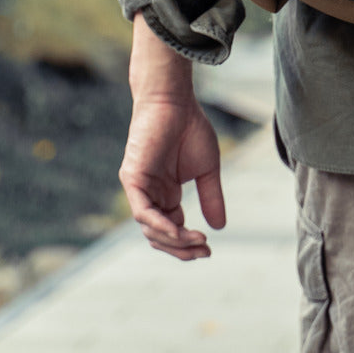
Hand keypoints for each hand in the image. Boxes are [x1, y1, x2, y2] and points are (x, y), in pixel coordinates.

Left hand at [119, 15, 225, 260]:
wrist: (174, 101)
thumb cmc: (190, 128)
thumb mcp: (207, 169)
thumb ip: (211, 197)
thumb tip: (220, 228)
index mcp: (165, 194)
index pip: (172, 230)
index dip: (188, 244)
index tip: (209, 249)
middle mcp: (150, 195)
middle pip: (160, 236)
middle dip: (182, 248)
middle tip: (204, 252)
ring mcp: (139, 189)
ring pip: (150, 229)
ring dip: (174, 240)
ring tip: (196, 241)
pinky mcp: (132, 179)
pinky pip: (143, 212)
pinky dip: (159, 225)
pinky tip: (178, 230)